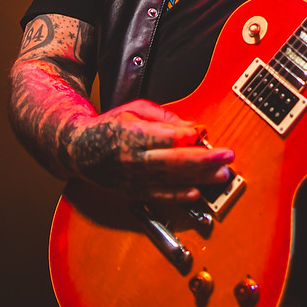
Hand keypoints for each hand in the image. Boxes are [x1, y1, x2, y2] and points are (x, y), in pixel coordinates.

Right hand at [70, 100, 234, 203]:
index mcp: (131, 133)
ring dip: (200, 179)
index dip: (184, 135)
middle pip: (172, 161)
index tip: (202, 131)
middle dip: (203, 159)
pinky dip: (179, 196)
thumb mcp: (135, 110)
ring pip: (171, 180)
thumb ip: (164, 117)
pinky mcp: (135, 192)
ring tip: (222, 174)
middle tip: (227, 155)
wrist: (80, 151)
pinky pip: (160, 196)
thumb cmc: (112, 125)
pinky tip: (197, 194)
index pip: (162, 136)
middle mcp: (132, 159)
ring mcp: (133, 179)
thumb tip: (193, 127)